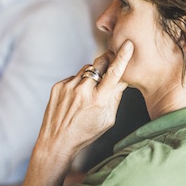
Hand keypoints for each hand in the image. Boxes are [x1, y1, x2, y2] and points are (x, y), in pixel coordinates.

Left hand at [34, 40, 133, 161]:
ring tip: (89, 94)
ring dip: (91, 76)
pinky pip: (74, 77)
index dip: (122, 57)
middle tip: (109, 66)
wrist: (57, 140)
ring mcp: (69, 87)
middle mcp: (83, 90)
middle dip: (107, 62)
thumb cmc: (86, 133)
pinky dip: (78, 83)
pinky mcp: (58, 86)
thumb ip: (115, 97)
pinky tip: (76, 98)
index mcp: (99, 100)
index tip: (127, 44)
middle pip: (99, 63)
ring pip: (86, 69)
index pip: (114, 73)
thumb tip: (124, 78)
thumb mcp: (108, 119)